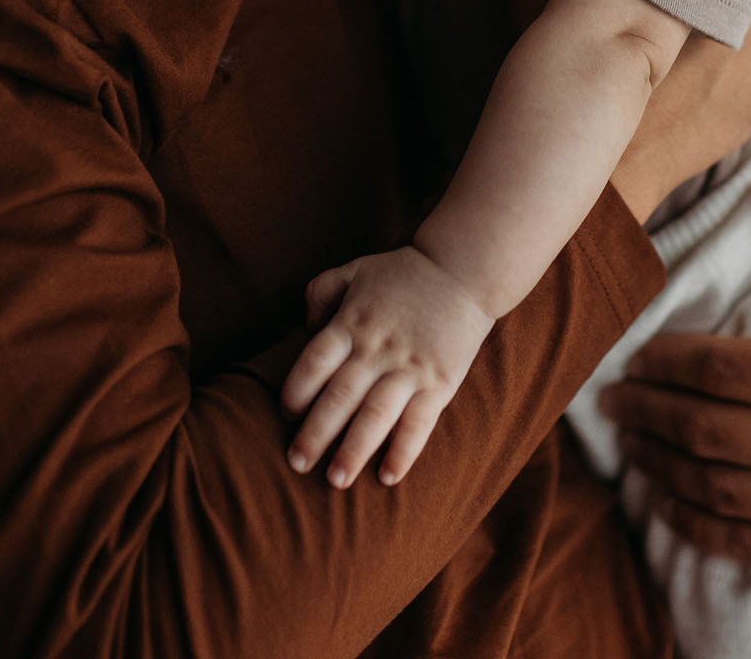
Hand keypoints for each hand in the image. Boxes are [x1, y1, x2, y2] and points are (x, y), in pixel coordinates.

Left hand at [281, 246, 493, 488]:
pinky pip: (419, 423)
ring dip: (353, 451)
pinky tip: (387, 477)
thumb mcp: (355, 270)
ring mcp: (409, 368)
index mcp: (352, 323)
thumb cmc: (403, 273)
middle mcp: (376, 348)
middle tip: (296, 463)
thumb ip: (321, 293)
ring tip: (335, 481)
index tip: (286, 415)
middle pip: (338, 397)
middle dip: (314, 434)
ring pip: (375, 416)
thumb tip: (303, 330)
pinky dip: (403, 452)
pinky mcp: (439, 382)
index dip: (295, 391)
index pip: (314, 362)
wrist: (464, 269)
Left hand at [601, 174, 750, 575]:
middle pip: (706, 431)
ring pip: (716, 489)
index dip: (666, 362)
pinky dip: (695, 522)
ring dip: (660, 465)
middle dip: (647, 412)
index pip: (721, 371)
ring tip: (630, 441)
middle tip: (610, 398)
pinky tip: (666, 498)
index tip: (635, 354)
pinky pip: (746, 543)